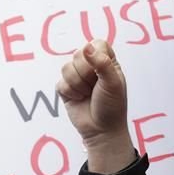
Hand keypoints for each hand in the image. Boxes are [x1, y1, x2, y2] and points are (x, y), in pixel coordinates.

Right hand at [55, 40, 134, 173]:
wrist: (101, 130)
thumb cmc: (112, 106)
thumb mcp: (113, 83)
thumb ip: (102, 63)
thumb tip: (86, 48)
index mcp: (106, 60)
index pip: (96, 44)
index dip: (95, 56)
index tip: (101, 72)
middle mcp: (90, 65)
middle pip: (77, 55)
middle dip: (86, 75)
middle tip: (95, 87)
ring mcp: (76, 76)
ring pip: (66, 68)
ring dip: (78, 85)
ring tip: (88, 94)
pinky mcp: (65, 88)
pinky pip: (60, 83)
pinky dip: (71, 93)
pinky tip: (79, 99)